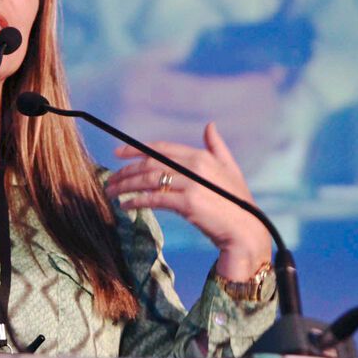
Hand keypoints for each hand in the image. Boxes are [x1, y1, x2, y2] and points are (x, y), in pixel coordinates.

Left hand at [104, 122, 271, 279]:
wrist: (246, 231)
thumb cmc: (237, 202)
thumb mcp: (230, 169)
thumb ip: (217, 147)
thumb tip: (210, 126)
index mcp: (201, 156)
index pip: (160, 148)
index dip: (136, 149)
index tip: (118, 154)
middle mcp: (195, 166)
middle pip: (150, 163)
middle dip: (126, 171)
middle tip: (111, 179)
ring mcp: (192, 183)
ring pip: (148, 180)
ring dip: (126, 186)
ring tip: (112, 192)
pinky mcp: (188, 202)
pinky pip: (154, 198)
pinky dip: (136, 201)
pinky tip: (125, 205)